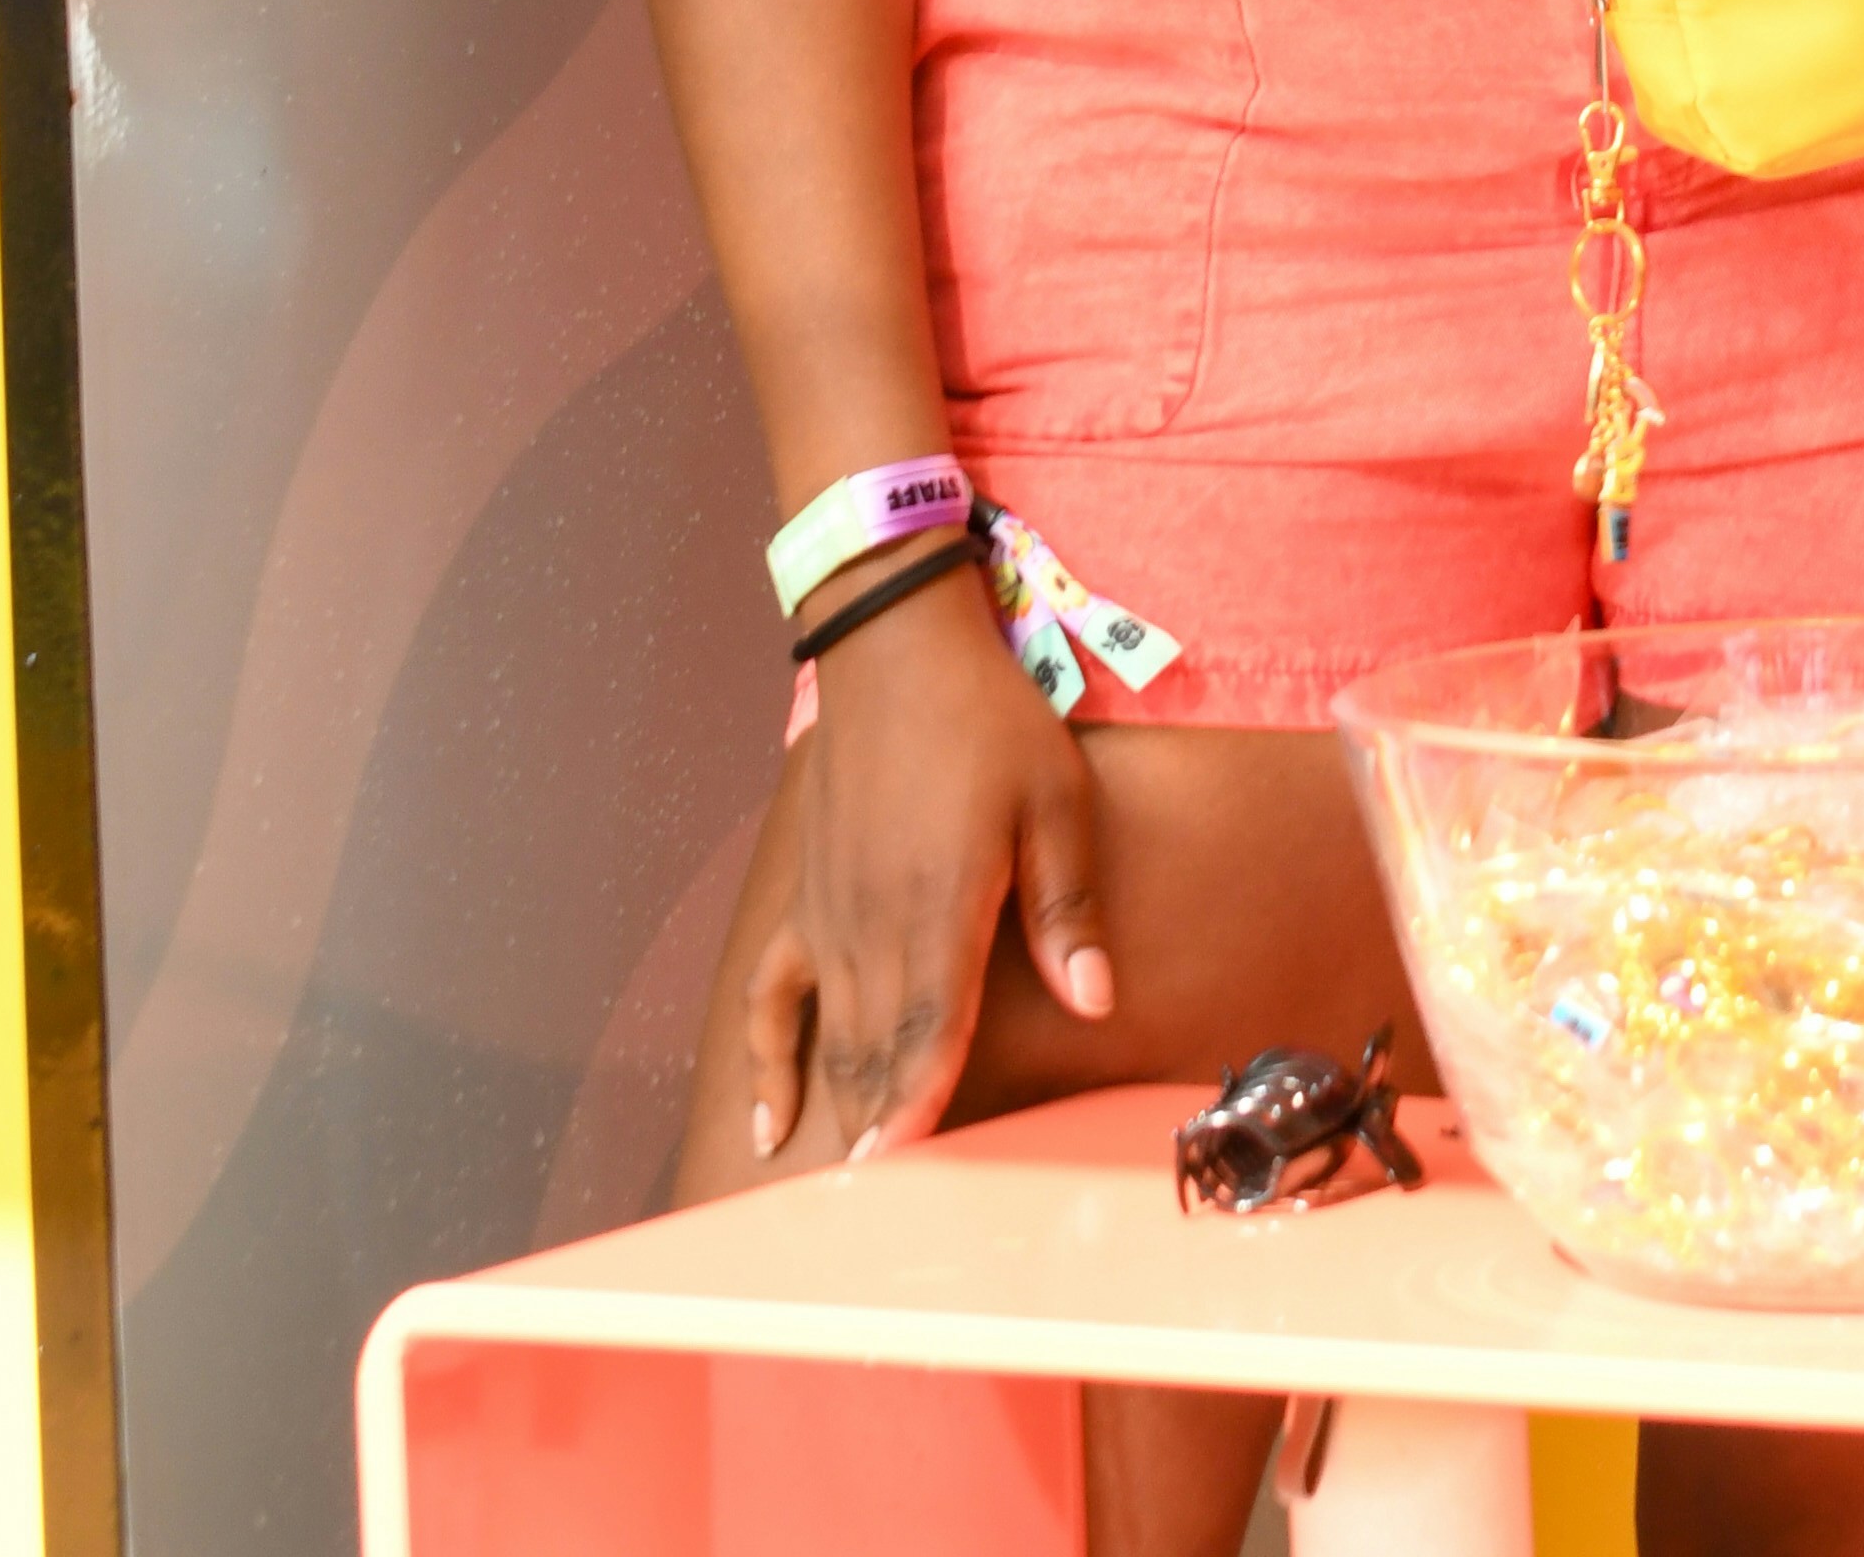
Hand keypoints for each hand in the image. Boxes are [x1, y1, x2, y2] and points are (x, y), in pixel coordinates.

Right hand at [744, 548, 1113, 1161]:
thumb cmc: (989, 719)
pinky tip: (772, 1125)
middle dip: (882, 1135)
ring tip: (850, 1193)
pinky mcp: (805, 902)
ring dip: (842, 1114)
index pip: (929, 1032)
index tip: (905, 1176)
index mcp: (942, 905)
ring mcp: (829, 917)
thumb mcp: (1055, 796)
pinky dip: (767, 1064)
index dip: (918, 1110)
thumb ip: (1069, 906)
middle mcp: (875, 925)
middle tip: (887, 1217)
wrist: (896, 647)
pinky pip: (772, 997)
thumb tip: (1096, 1001)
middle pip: (877, 1055)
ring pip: (833, 1040)